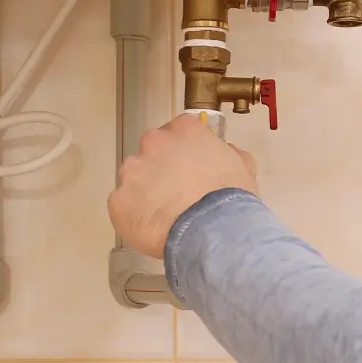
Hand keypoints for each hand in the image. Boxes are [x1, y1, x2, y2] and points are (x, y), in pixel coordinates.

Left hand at [109, 114, 259, 258]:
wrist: (211, 232)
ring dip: (144, 190)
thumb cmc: (230, 200)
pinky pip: (123, 205)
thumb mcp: (244, 168)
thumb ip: (229, 153)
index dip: (184, 149)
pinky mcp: (118, 200)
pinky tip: (152, 227)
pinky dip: (134, 214)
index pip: (179, 130)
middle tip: (176, 191)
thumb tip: (225, 151)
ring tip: (164, 213)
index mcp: (184, 130)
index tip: (189, 165)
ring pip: (134, 177)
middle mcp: (154, 143)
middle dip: (161, 167)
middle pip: (152, 150)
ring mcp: (132, 171)